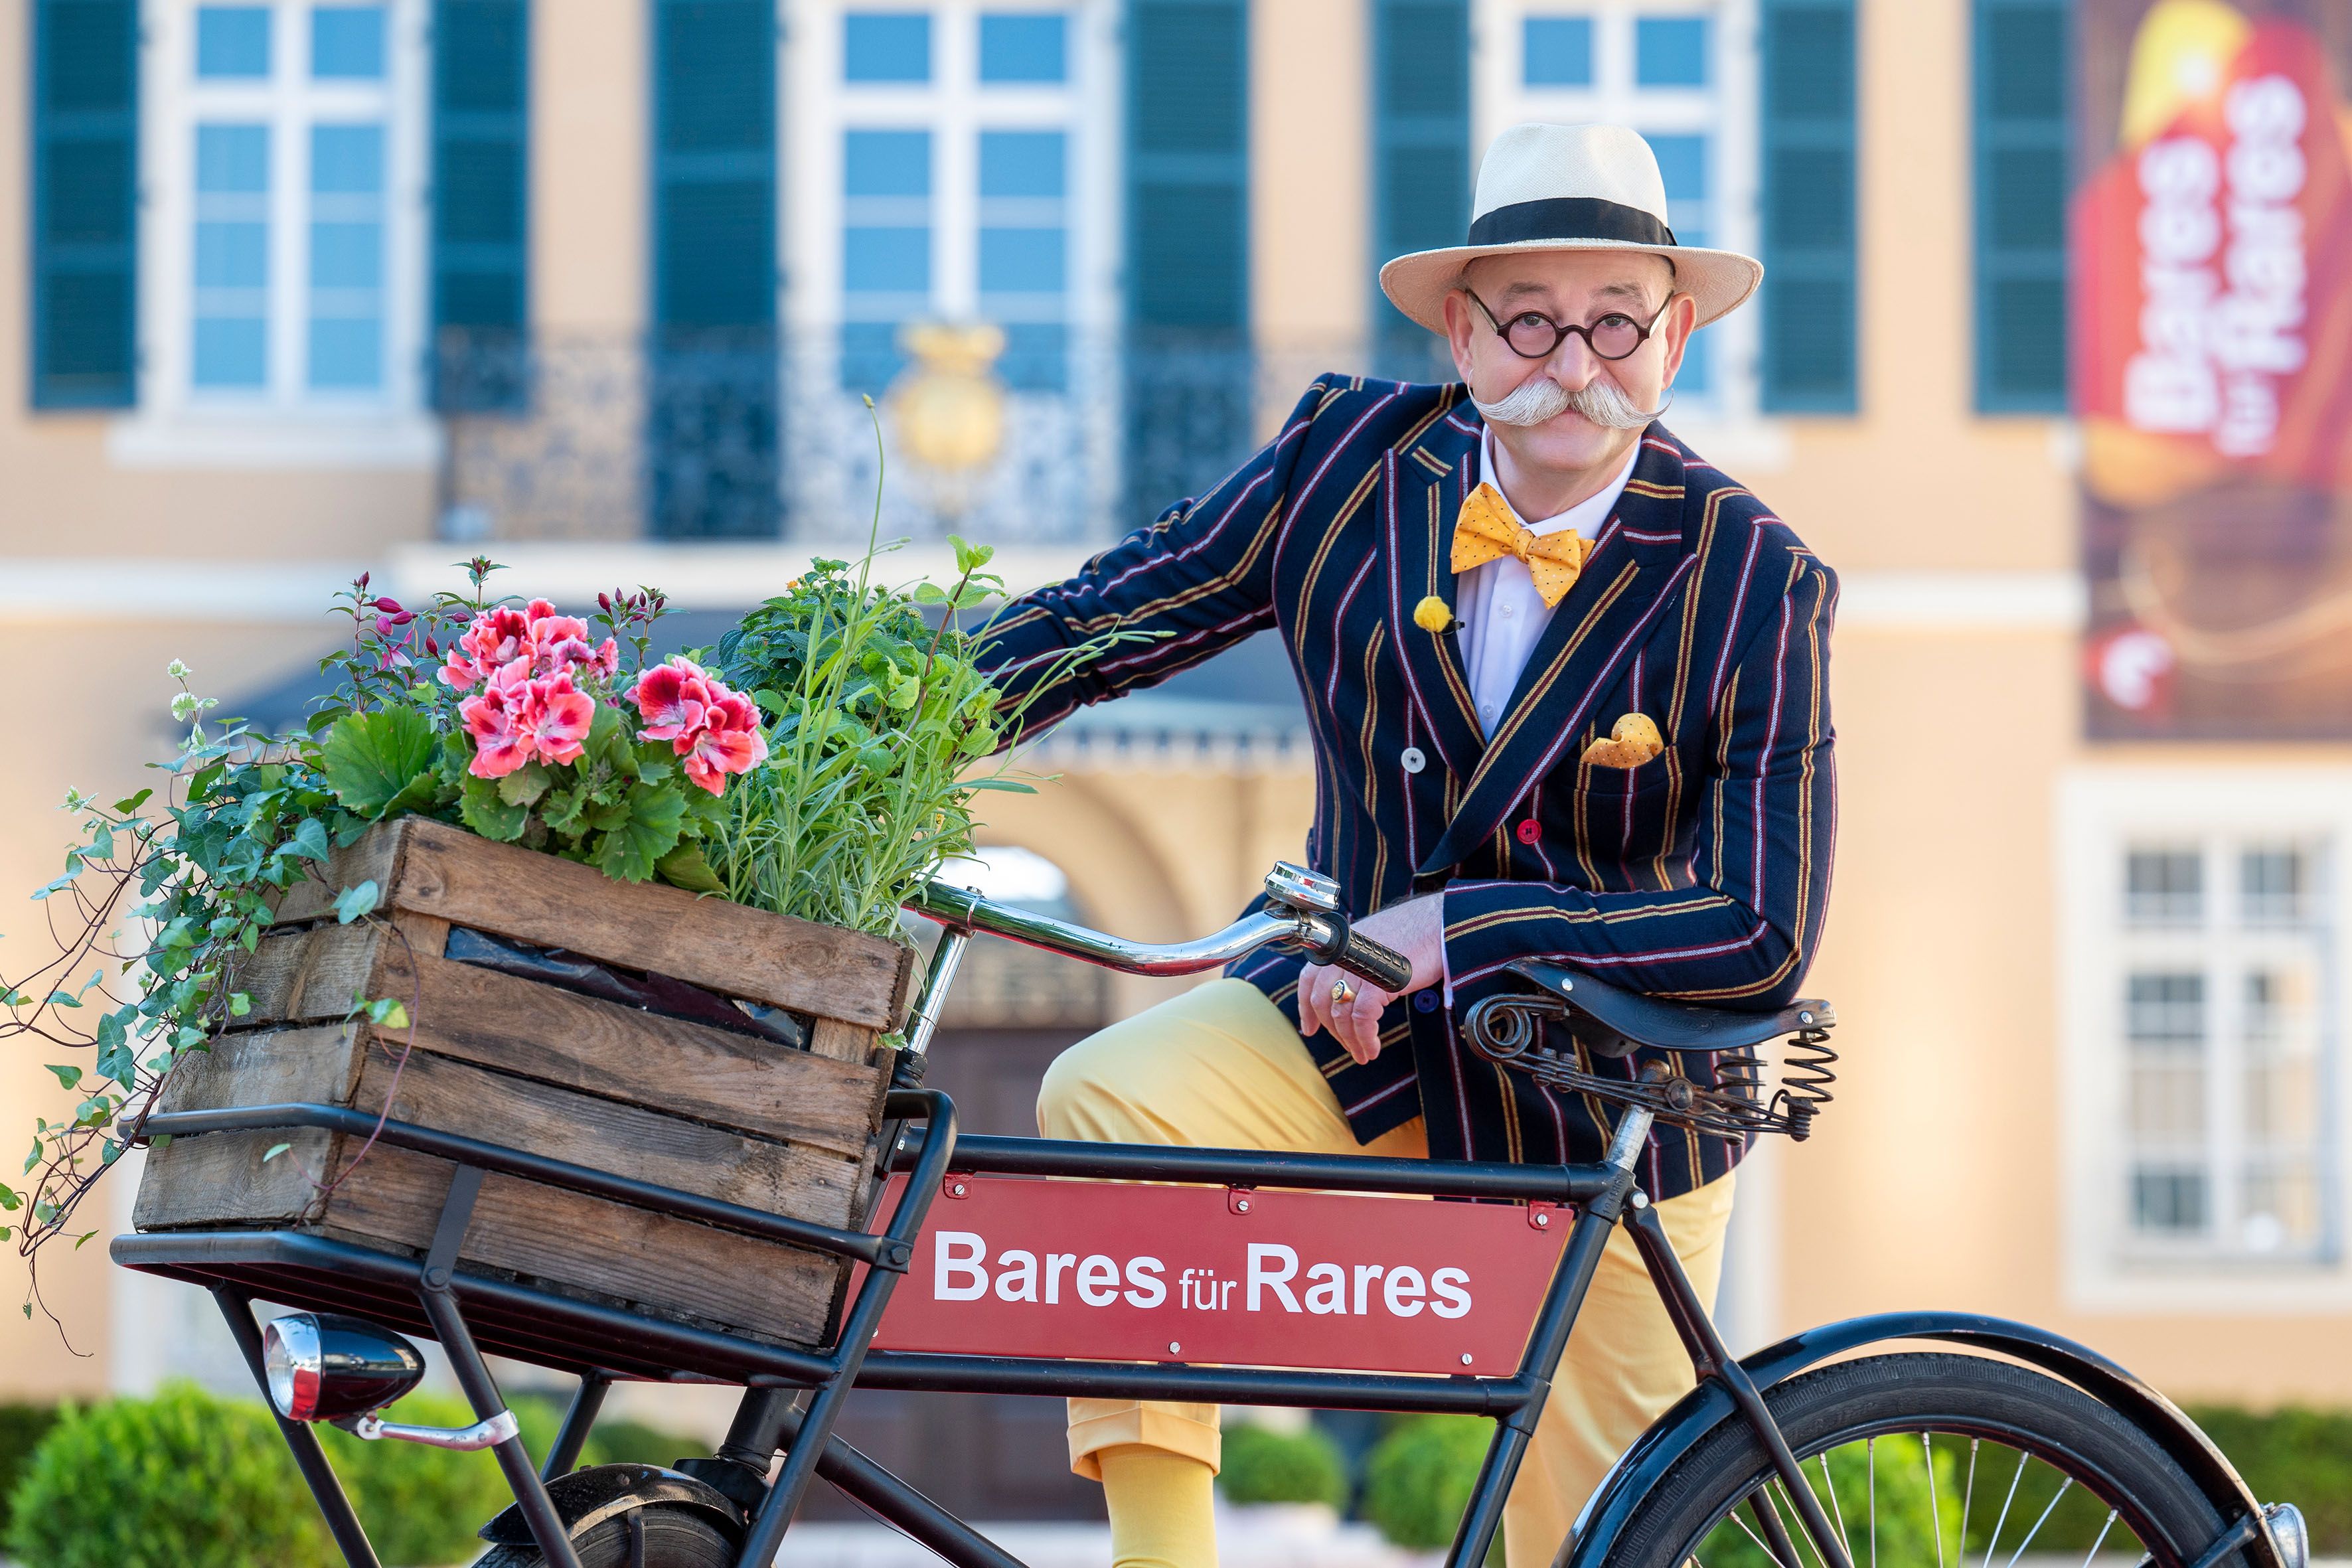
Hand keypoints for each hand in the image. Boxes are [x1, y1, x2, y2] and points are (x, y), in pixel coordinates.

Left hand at [1296, 894, 1446, 1065]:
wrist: (1439, 924)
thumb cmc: (1413, 935)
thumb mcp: (1372, 946)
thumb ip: (1354, 964)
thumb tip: (1347, 993)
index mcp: (1339, 946)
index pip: (1308, 980)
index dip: (1305, 1008)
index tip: (1309, 1029)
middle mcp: (1342, 956)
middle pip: (1323, 1002)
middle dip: (1333, 1031)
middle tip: (1348, 1046)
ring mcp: (1358, 968)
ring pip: (1341, 1014)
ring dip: (1351, 1040)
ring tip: (1363, 1053)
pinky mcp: (1376, 981)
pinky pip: (1362, 1018)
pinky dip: (1365, 1038)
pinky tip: (1372, 1047)